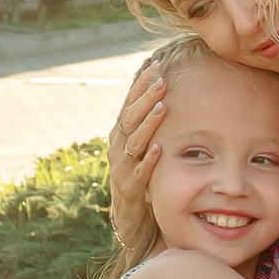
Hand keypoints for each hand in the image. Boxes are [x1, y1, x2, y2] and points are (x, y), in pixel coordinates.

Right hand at [107, 60, 168, 222]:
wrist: (128, 212)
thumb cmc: (139, 172)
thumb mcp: (140, 145)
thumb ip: (145, 122)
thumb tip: (160, 88)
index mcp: (119, 133)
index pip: (129, 103)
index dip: (141, 84)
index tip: (156, 66)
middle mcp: (117, 146)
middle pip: (130, 117)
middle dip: (146, 98)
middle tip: (162, 80)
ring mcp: (121, 166)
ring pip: (134, 141)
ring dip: (148, 123)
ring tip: (162, 108)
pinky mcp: (130, 186)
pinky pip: (140, 171)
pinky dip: (149, 159)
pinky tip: (160, 148)